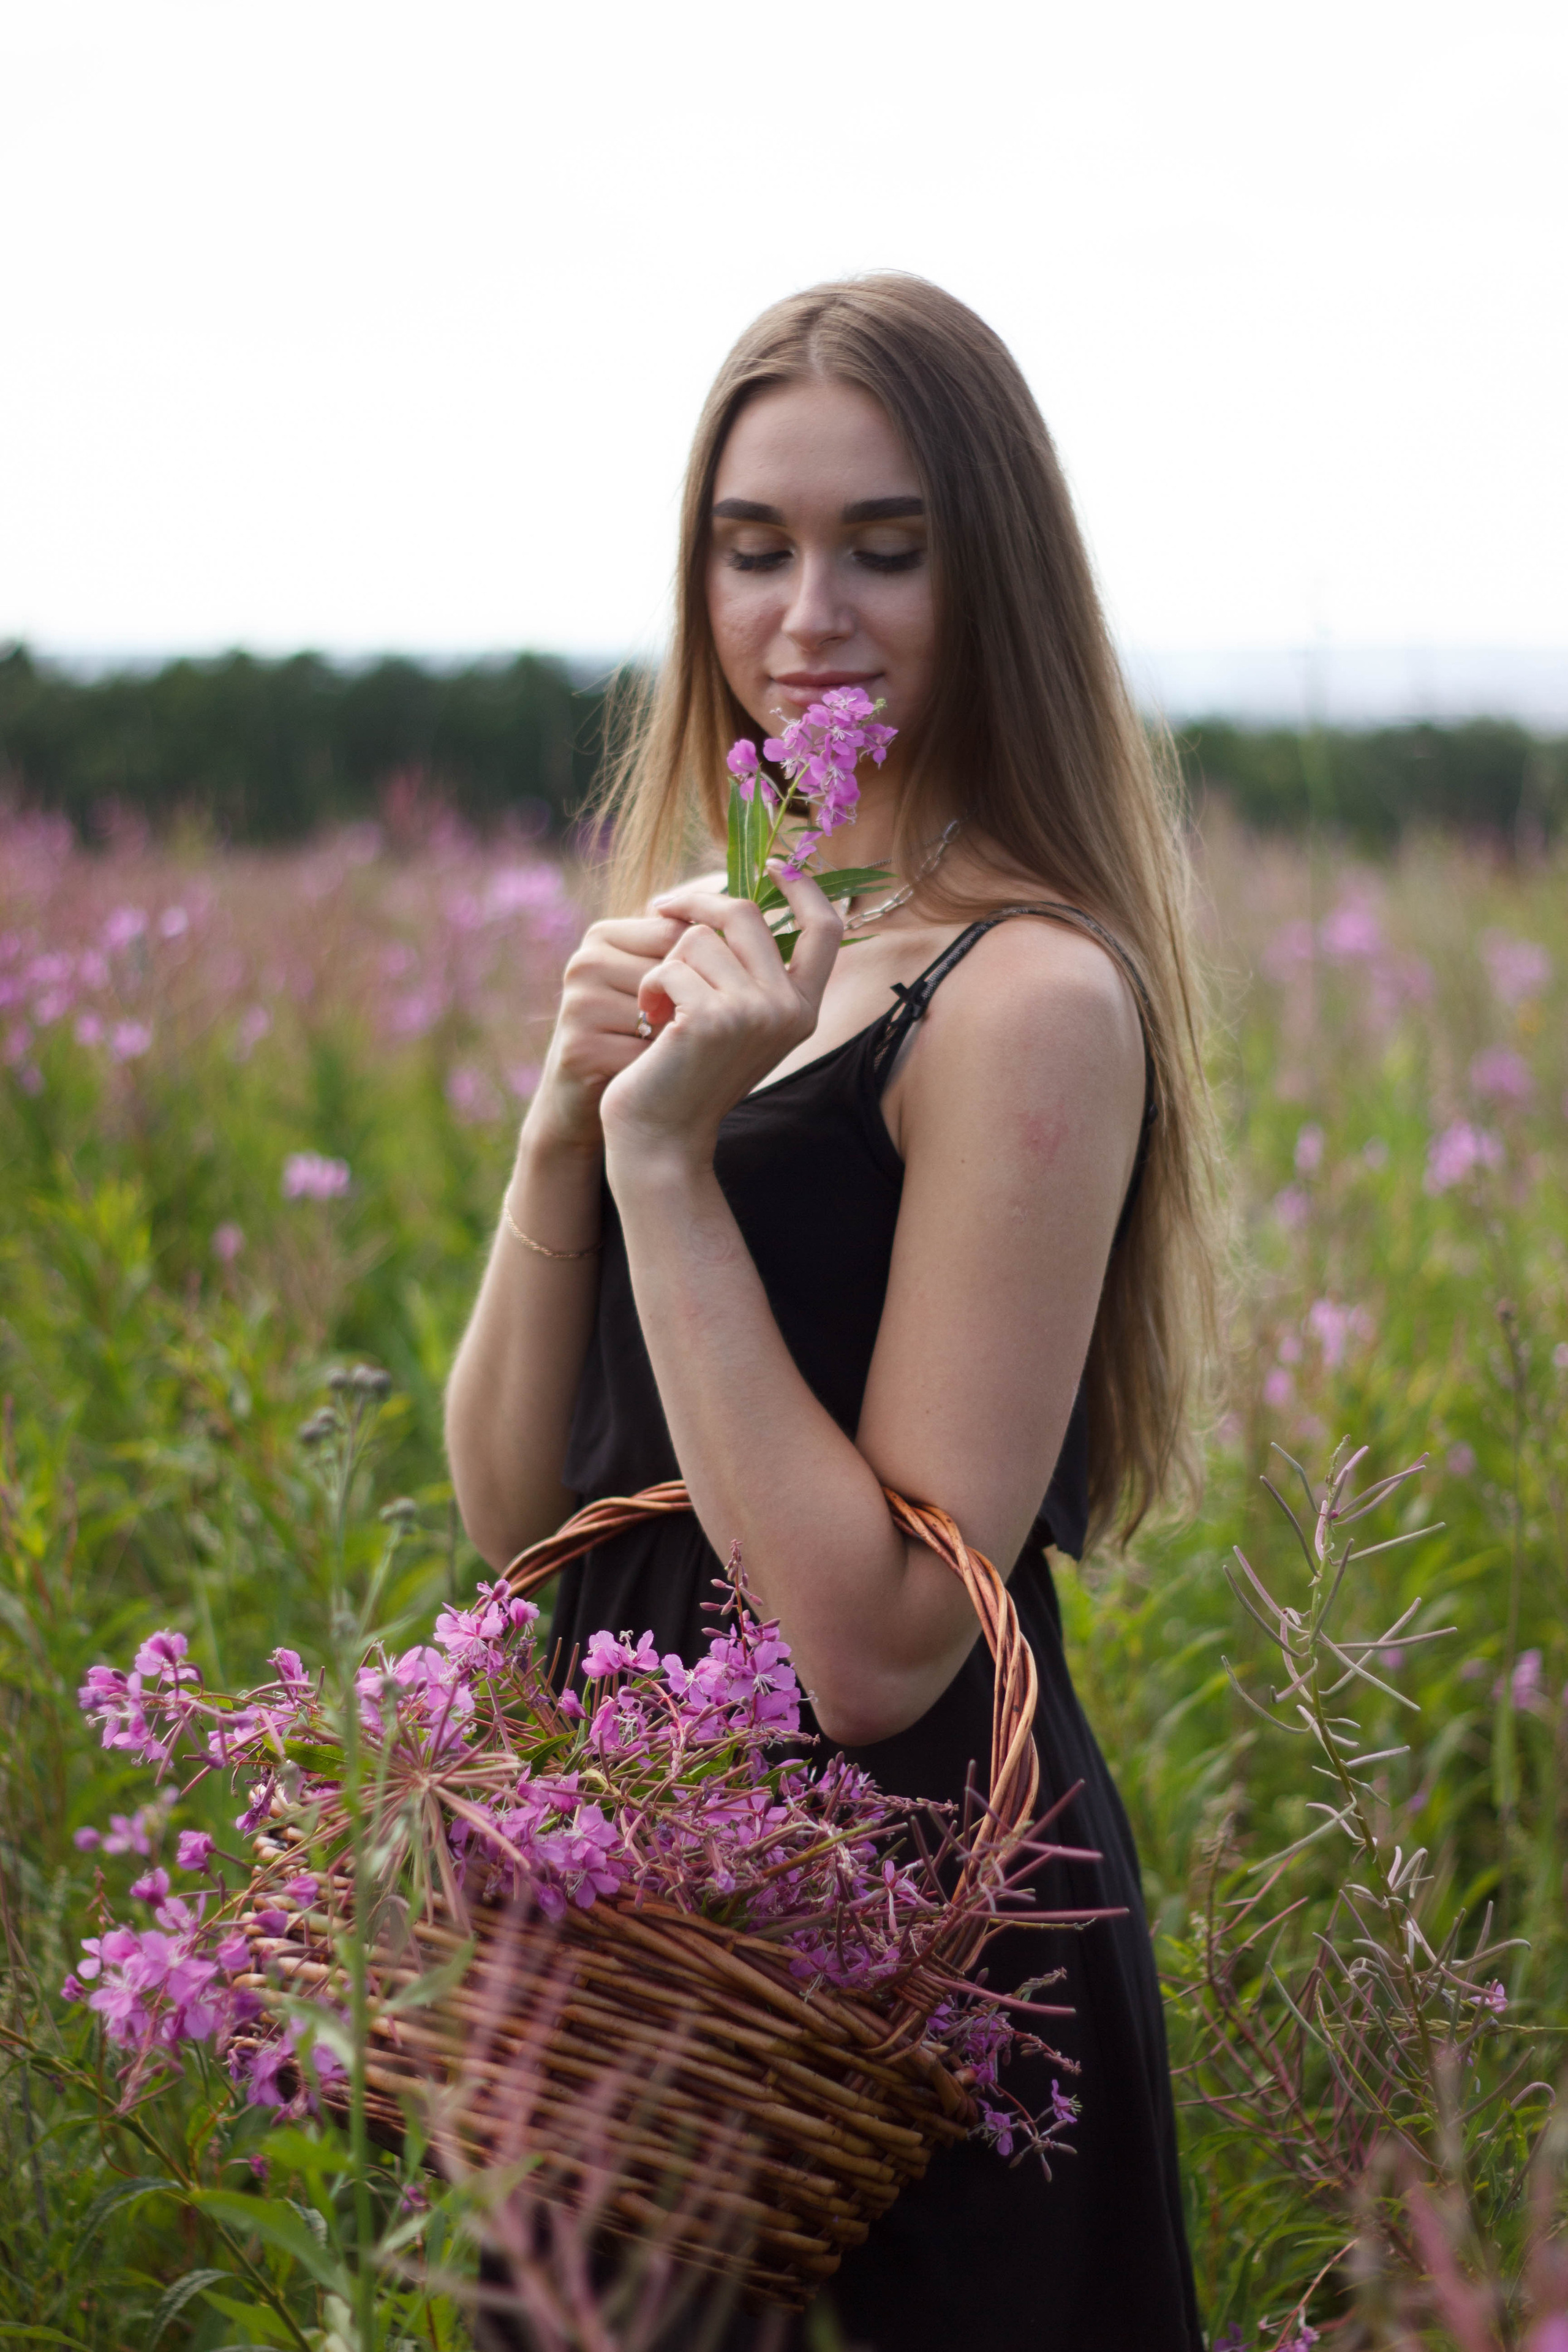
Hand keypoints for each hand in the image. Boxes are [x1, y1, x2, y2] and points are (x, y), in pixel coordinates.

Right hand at [523, 914, 685, 1155]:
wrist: (593, 1102)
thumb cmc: (636, 1035)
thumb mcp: (653, 983)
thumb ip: (684, 948)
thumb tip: (746, 919)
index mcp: (603, 936)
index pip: (678, 933)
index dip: (700, 971)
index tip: (690, 999)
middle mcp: (585, 962)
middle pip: (673, 971)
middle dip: (687, 1007)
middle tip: (675, 1032)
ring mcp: (579, 1004)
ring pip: (663, 1013)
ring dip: (677, 1038)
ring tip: (660, 1051)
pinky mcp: (578, 1048)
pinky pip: (647, 1051)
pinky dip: (660, 1068)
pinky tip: (648, 1075)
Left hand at [598, 867, 841, 1169]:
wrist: (662, 1137)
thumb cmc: (689, 1074)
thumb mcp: (734, 1019)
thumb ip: (749, 970)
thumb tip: (732, 897)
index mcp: (804, 1008)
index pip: (824, 929)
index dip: (802, 888)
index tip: (774, 864)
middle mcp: (789, 1010)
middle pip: (745, 915)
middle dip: (695, 906)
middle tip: (661, 910)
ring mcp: (754, 1014)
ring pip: (698, 940)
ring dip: (667, 965)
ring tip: (662, 1007)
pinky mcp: (712, 1020)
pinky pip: (670, 966)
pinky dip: (651, 988)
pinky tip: (652, 1023)